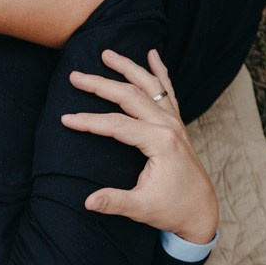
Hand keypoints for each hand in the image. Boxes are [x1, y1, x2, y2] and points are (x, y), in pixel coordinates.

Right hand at [63, 49, 218, 242]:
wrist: (200, 210)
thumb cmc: (171, 209)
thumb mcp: (141, 208)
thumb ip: (114, 202)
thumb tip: (88, 201)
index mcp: (160, 142)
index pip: (117, 125)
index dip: (89, 121)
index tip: (65, 119)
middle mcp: (169, 126)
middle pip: (130, 96)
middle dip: (101, 85)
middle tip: (75, 76)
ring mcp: (175, 122)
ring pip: (149, 86)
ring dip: (127, 67)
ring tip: (107, 54)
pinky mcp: (176, 124)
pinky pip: (168, 91)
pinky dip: (159, 71)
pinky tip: (153, 54)